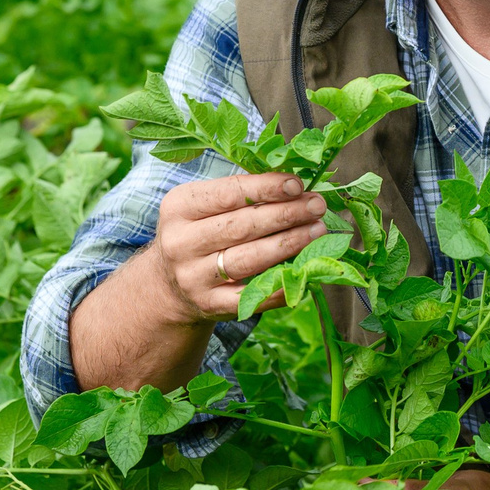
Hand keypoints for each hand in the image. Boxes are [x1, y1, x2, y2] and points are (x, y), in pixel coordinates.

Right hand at [142, 171, 328, 324]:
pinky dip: (281, 285)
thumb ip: (242, 194)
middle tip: (317, 205)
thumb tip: (295, 185)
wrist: (171, 285)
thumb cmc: (201, 232)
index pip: (228, 193)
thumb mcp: (206, 207)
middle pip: (242, 226)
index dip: (266, 188)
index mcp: (179, 208)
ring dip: (289, 243)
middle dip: (285, 214)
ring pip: (248, 259)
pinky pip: (251, 297)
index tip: (298, 184)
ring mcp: (193, 277)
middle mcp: (180, 242)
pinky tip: (306, 271)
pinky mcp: (209, 304)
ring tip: (317, 230)